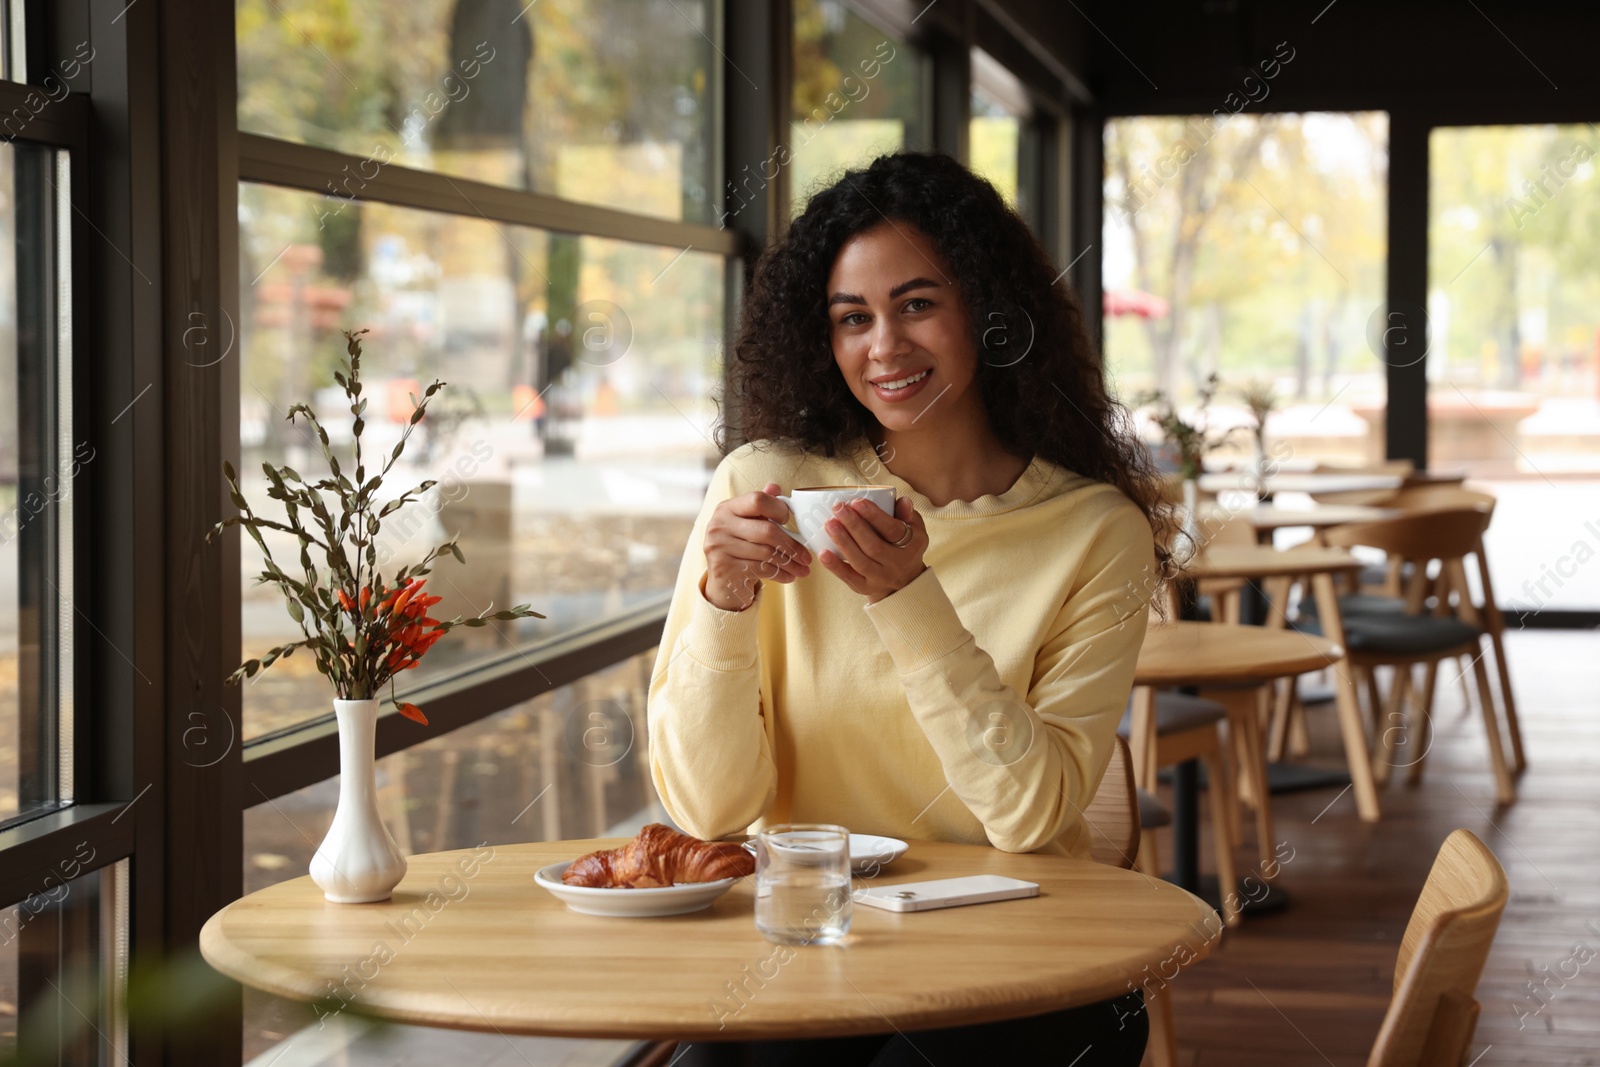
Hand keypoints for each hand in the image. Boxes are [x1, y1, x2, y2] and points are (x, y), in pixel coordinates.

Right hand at [702, 482, 811, 610]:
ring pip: (766, 553)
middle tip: (807, 556)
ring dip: (790, 563)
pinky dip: (781, 574)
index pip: (758, 500)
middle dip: (792, 545)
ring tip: (803, 569)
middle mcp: (719, 525)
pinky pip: (761, 570)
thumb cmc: (739, 549)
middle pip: (767, 530)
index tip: (790, 521)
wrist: (720, 582)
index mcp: (726, 508)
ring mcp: (719, 547)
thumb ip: (760, 506)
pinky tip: (790, 577)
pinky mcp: (724, 568)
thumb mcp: (747, 525)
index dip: (779, 509)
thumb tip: (775, 487)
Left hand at [817, 496, 926, 603]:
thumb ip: (906, 513)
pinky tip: (823, 553)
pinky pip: (849, 578)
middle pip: (873, 546)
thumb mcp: (914, 528)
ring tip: (829, 524)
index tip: (857, 502)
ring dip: (843, 542)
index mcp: (911, 544)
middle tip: (838, 508)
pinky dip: (835, 566)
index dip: (875, 516)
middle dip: (854, 526)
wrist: (904, 582)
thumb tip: (902, 501)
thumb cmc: (905, 546)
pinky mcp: (865, 587)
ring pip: (860, 561)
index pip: (893, 530)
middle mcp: (897, 564)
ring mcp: (880, 578)